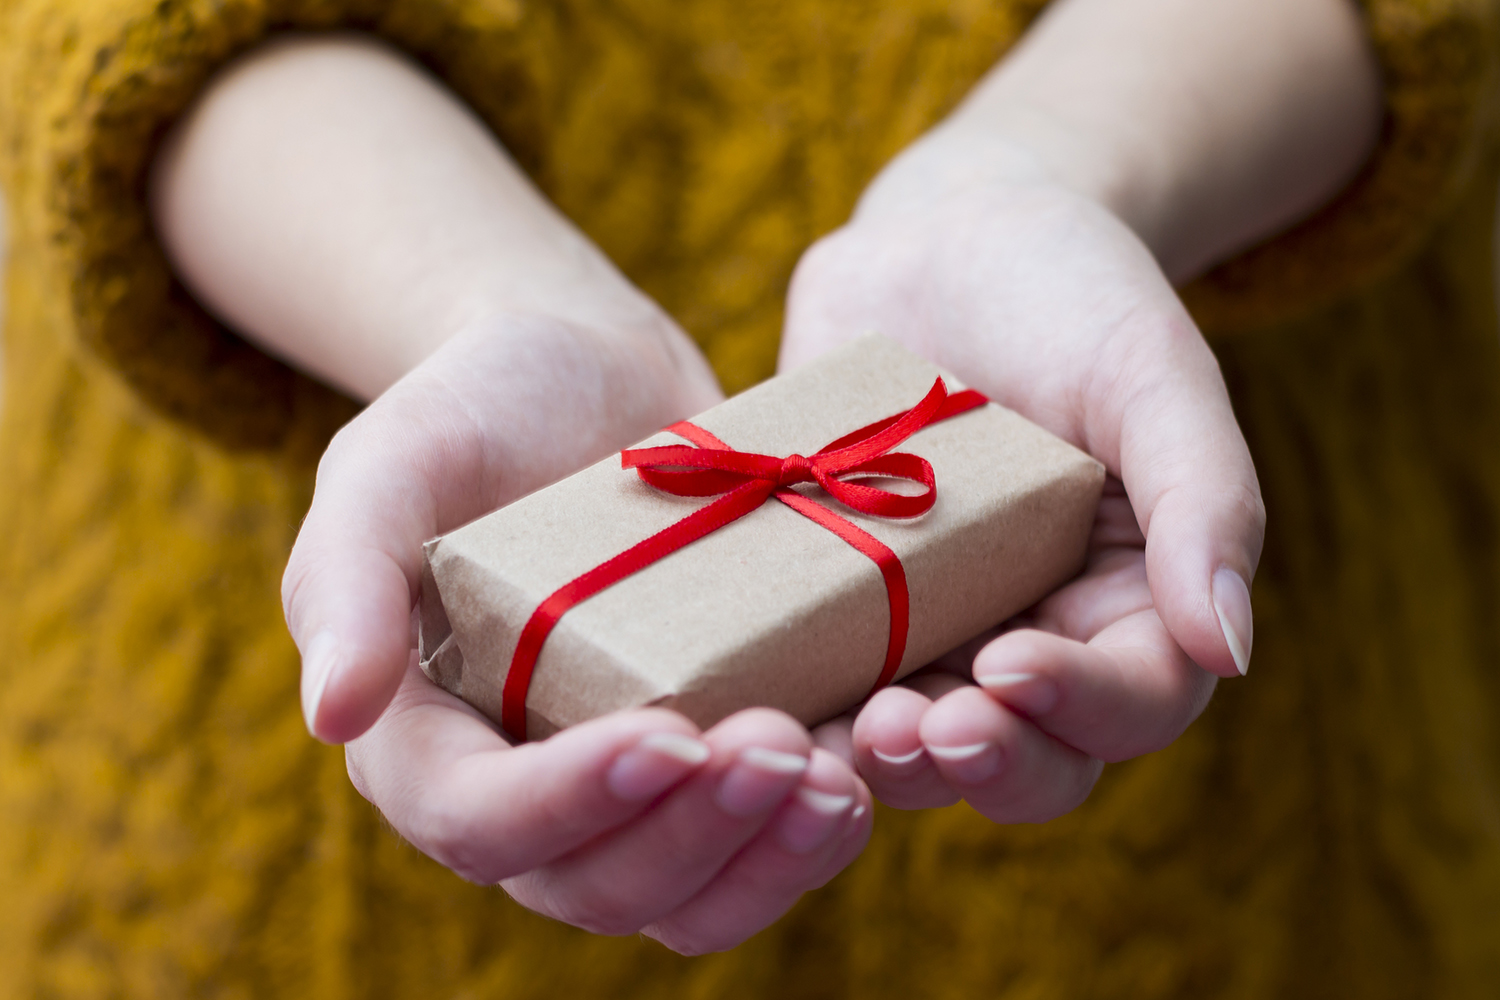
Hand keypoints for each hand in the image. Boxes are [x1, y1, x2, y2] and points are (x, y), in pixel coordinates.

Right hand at [282, 314, 872, 952]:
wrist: (600, 378)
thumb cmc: (483, 408)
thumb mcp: (396, 460)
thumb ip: (346, 575)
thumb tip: (333, 712)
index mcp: (428, 739)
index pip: (479, 820)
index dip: (570, 803)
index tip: (668, 735)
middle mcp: (527, 789)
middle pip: (600, 882)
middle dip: (696, 834)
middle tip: (781, 746)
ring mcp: (628, 788)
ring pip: (690, 895)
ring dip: (768, 858)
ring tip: (843, 780)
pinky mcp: (710, 759)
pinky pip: (759, 847)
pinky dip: (813, 831)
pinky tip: (870, 763)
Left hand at [783, 139, 1263, 821]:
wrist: (942, 238)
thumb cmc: (1071, 296)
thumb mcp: (1150, 376)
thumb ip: (1203, 501)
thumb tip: (1228, 652)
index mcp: (1130, 600)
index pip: (1132, 701)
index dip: (1080, 707)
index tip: (1011, 666)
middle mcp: (1032, 636)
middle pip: (1025, 759)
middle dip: (976, 763)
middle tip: (912, 728)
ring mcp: (928, 631)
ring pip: (916, 745)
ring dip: (880, 760)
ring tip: (837, 731)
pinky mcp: (835, 609)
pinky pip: (817, 682)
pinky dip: (791, 707)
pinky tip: (749, 699)